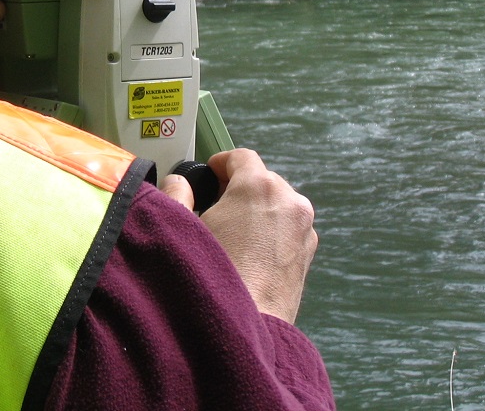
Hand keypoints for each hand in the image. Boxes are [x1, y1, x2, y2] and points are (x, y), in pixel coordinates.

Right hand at [162, 149, 317, 323]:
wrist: (244, 328)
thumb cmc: (211, 277)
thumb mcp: (182, 228)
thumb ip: (176, 194)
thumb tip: (179, 183)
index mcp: (258, 187)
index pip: (241, 156)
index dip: (219, 163)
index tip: (208, 175)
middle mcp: (289, 201)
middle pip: (261, 179)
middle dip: (238, 189)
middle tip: (213, 208)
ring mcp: (303, 228)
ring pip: (277, 205)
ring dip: (256, 211)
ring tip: (231, 235)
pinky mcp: (308, 253)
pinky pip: (287, 228)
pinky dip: (270, 232)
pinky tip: (248, 254)